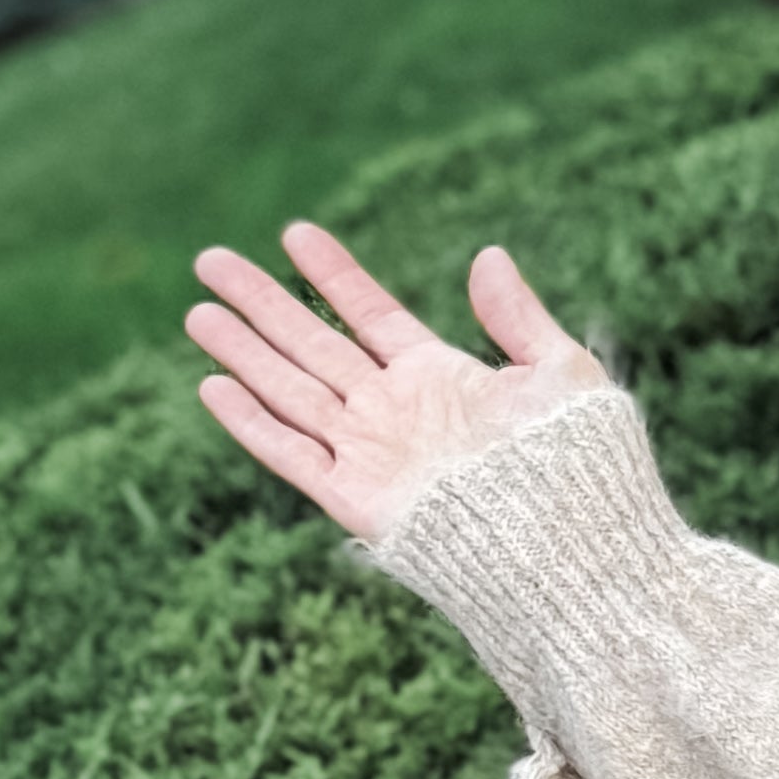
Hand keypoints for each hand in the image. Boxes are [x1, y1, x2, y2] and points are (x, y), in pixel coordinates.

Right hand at [189, 224, 606, 546]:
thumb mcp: (559, 374)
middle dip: (262, 302)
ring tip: (198, 311)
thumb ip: (518, 318)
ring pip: (291, 390)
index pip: (370, 312)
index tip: (294, 232)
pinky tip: (212, 386)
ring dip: (243, 353)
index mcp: (439, 377)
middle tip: (209, 259)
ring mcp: (372, 454)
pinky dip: (253, 423)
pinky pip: (293, 455)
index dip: (333, 274)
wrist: (573, 546)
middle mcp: (395, 411)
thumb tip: (489, 255)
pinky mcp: (359, 500)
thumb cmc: (580, 465)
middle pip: (312, 343)